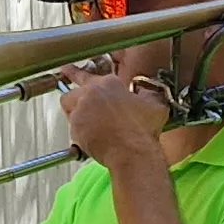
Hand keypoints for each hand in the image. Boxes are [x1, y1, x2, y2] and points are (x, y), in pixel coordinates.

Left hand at [60, 66, 174, 163]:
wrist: (133, 153)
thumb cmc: (143, 130)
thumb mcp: (155, 104)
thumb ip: (145, 93)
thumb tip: (143, 94)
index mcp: (109, 83)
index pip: (87, 74)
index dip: (77, 73)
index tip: (69, 71)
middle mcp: (91, 93)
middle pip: (73, 90)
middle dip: (78, 98)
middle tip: (84, 106)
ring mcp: (81, 110)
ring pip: (68, 108)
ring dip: (75, 112)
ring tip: (87, 122)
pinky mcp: (76, 128)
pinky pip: (72, 126)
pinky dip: (79, 131)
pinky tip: (92, 136)